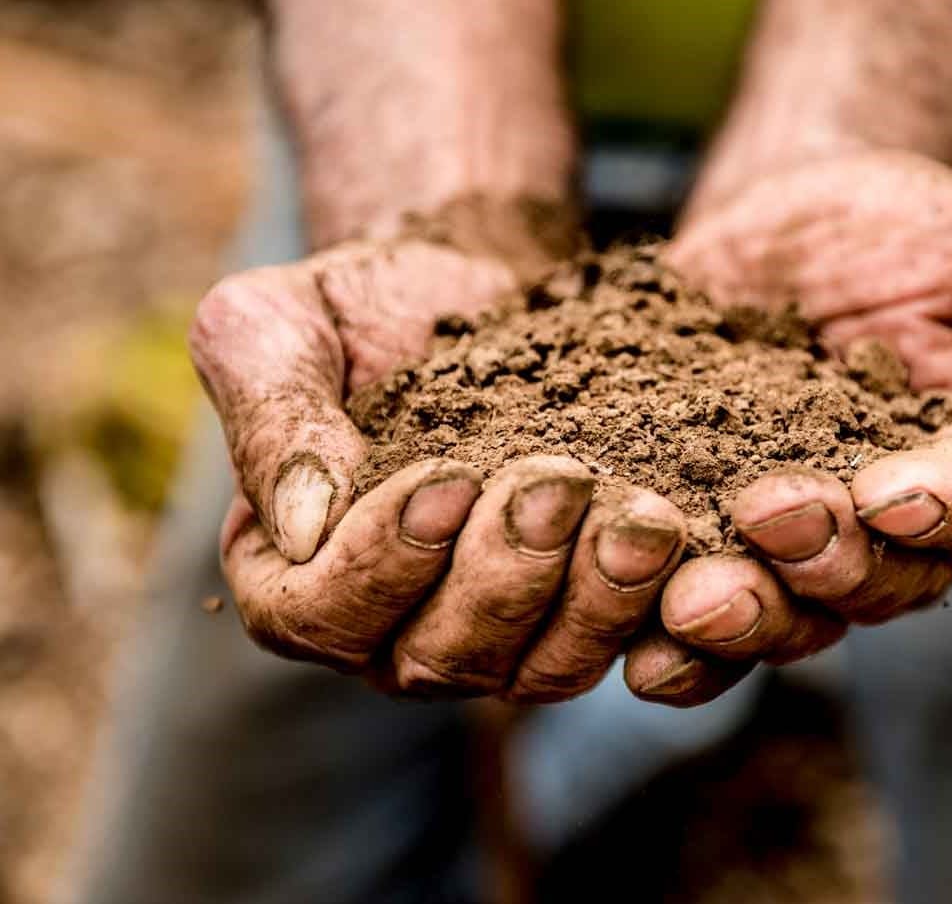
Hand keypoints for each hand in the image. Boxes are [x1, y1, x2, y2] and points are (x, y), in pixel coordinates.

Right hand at [191, 237, 692, 701]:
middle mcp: (387, 629)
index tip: (445, 476)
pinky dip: (648, 601)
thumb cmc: (359, 303)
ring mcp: (490, 633)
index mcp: (291, 573)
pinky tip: (680, 535)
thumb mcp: (273, 325)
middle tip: (560, 480)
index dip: (381, 562)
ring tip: (642, 519)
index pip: (317, 614)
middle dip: (505, 574)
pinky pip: (614, 642)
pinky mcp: (574, 610)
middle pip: (439, 657)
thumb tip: (304, 524)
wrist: (473, 281)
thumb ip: (271, 416)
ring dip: (593, 601)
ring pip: (538, 670)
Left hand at [646, 150, 951, 676]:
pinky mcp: (717, 537)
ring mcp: (805, 545)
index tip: (887, 492)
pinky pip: (706, 617)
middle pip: (888, 583)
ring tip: (692, 602)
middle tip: (769, 514)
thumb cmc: (914, 229)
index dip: (945, 510)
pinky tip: (641, 653)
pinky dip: (677, 649)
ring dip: (748, 620)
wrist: (786, 210)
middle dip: (830, 561)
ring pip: (798, 617)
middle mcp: (903, 532)